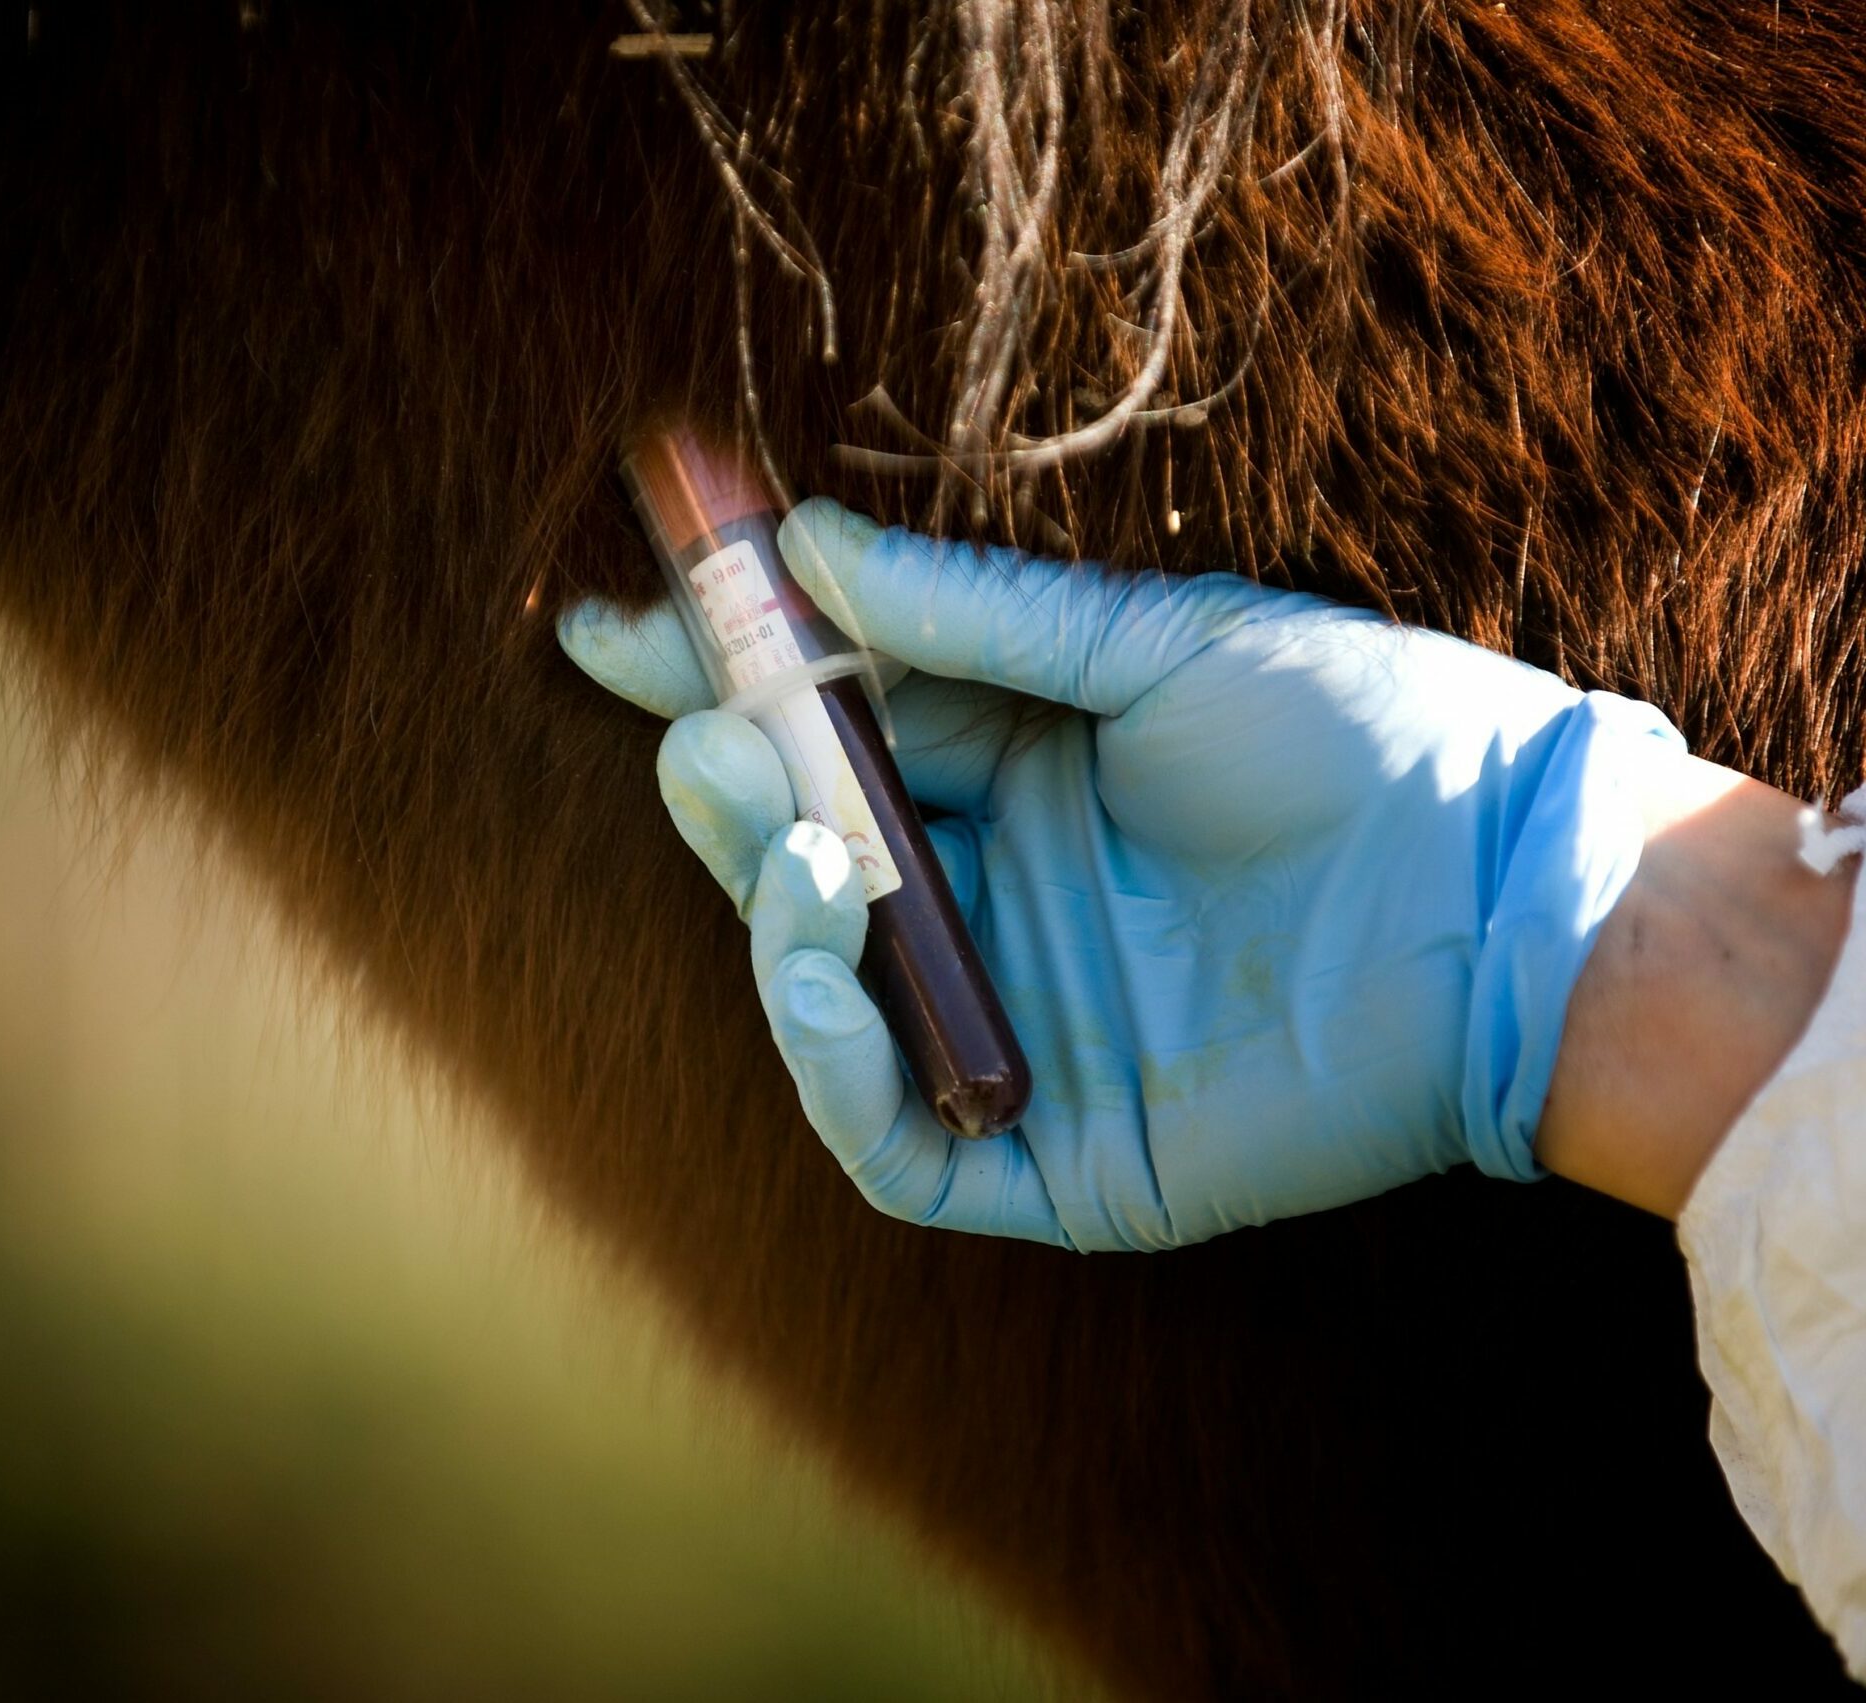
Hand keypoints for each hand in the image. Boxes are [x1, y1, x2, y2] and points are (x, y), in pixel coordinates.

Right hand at [559, 501, 1685, 1249]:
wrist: (1508, 889)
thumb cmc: (1357, 740)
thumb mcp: (1150, 649)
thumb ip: (975, 620)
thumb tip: (809, 545)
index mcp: (1024, 783)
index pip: (832, 744)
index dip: (721, 692)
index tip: (618, 630)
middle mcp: (1007, 906)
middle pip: (810, 866)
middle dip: (734, 800)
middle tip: (701, 734)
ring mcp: (1027, 1030)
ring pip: (830, 1001)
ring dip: (773, 917)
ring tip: (790, 833)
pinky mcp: (1060, 1152)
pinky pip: (897, 1140)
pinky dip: (837, 1062)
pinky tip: (820, 956)